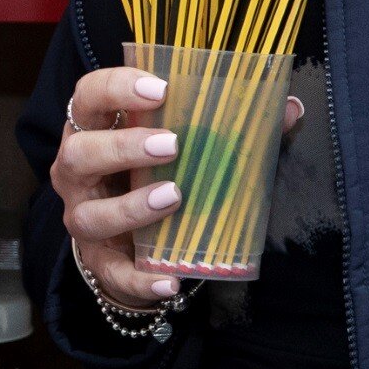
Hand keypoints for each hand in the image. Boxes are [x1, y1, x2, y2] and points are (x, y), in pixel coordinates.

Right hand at [55, 65, 305, 310]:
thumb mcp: (187, 144)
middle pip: (79, 153)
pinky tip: (170, 281)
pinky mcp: (100, 262)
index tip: (160, 89)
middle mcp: (77, 172)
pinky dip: (141, 280)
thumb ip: (234, 124)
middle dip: (123, 147)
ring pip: (89, 215)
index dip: (116, 87)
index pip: (88, 96)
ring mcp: (84, 217)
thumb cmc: (159, 173)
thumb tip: (291, 108)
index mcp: (94, 129)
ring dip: (130, 207)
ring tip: (174, 197)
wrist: (134, 239)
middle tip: (171, 144)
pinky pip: (115, 274)